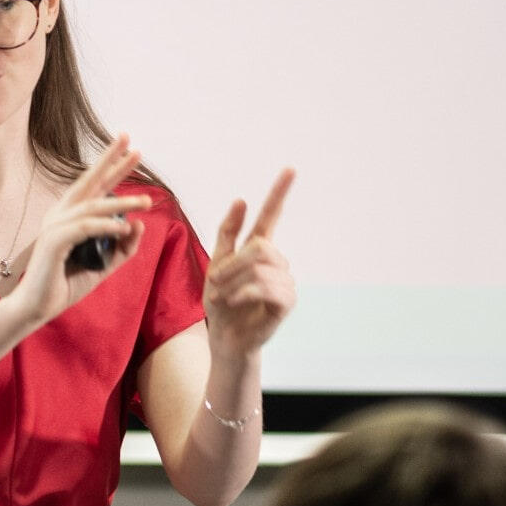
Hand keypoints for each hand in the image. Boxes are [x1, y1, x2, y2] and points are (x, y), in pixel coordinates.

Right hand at [12, 134, 151, 326]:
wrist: (36, 308)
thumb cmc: (65, 285)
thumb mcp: (104, 264)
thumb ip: (123, 247)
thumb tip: (140, 224)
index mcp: (69, 216)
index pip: (94, 186)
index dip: (112, 166)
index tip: (132, 149)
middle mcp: (60, 214)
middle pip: (88, 181)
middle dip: (109, 160)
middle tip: (130, 142)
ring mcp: (54, 226)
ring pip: (93, 206)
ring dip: (122, 203)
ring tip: (147, 202)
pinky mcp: (53, 241)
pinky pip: (85, 228)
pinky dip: (107, 226)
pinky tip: (125, 228)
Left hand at [204, 170, 296, 357]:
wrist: (224, 337)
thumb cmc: (220, 302)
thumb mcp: (216, 263)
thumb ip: (228, 232)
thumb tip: (241, 199)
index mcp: (259, 249)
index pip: (271, 215)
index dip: (279, 192)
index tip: (290, 169)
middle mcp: (277, 261)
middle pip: (260, 245)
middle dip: (232, 264)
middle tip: (215, 282)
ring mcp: (285, 281)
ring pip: (260, 267)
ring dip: (233, 282)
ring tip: (222, 297)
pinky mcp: (287, 302)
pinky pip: (265, 286)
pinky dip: (242, 293)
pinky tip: (234, 302)